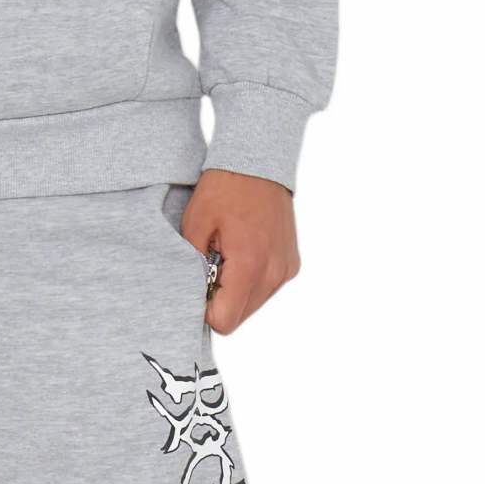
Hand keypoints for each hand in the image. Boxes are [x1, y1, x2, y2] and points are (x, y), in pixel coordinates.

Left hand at [180, 171, 299, 335]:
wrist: (258, 162)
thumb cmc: (225, 189)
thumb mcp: (195, 225)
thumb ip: (193, 268)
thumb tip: (192, 296)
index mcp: (250, 265)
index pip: (225, 321)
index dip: (205, 310)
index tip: (197, 286)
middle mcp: (274, 273)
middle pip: (239, 316)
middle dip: (221, 300)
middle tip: (210, 266)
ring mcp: (286, 269)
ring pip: (253, 304)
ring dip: (236, 290)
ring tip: (227, 256)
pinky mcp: (291, 263)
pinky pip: (266, 287)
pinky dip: (251, 279)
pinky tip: (242, 252)